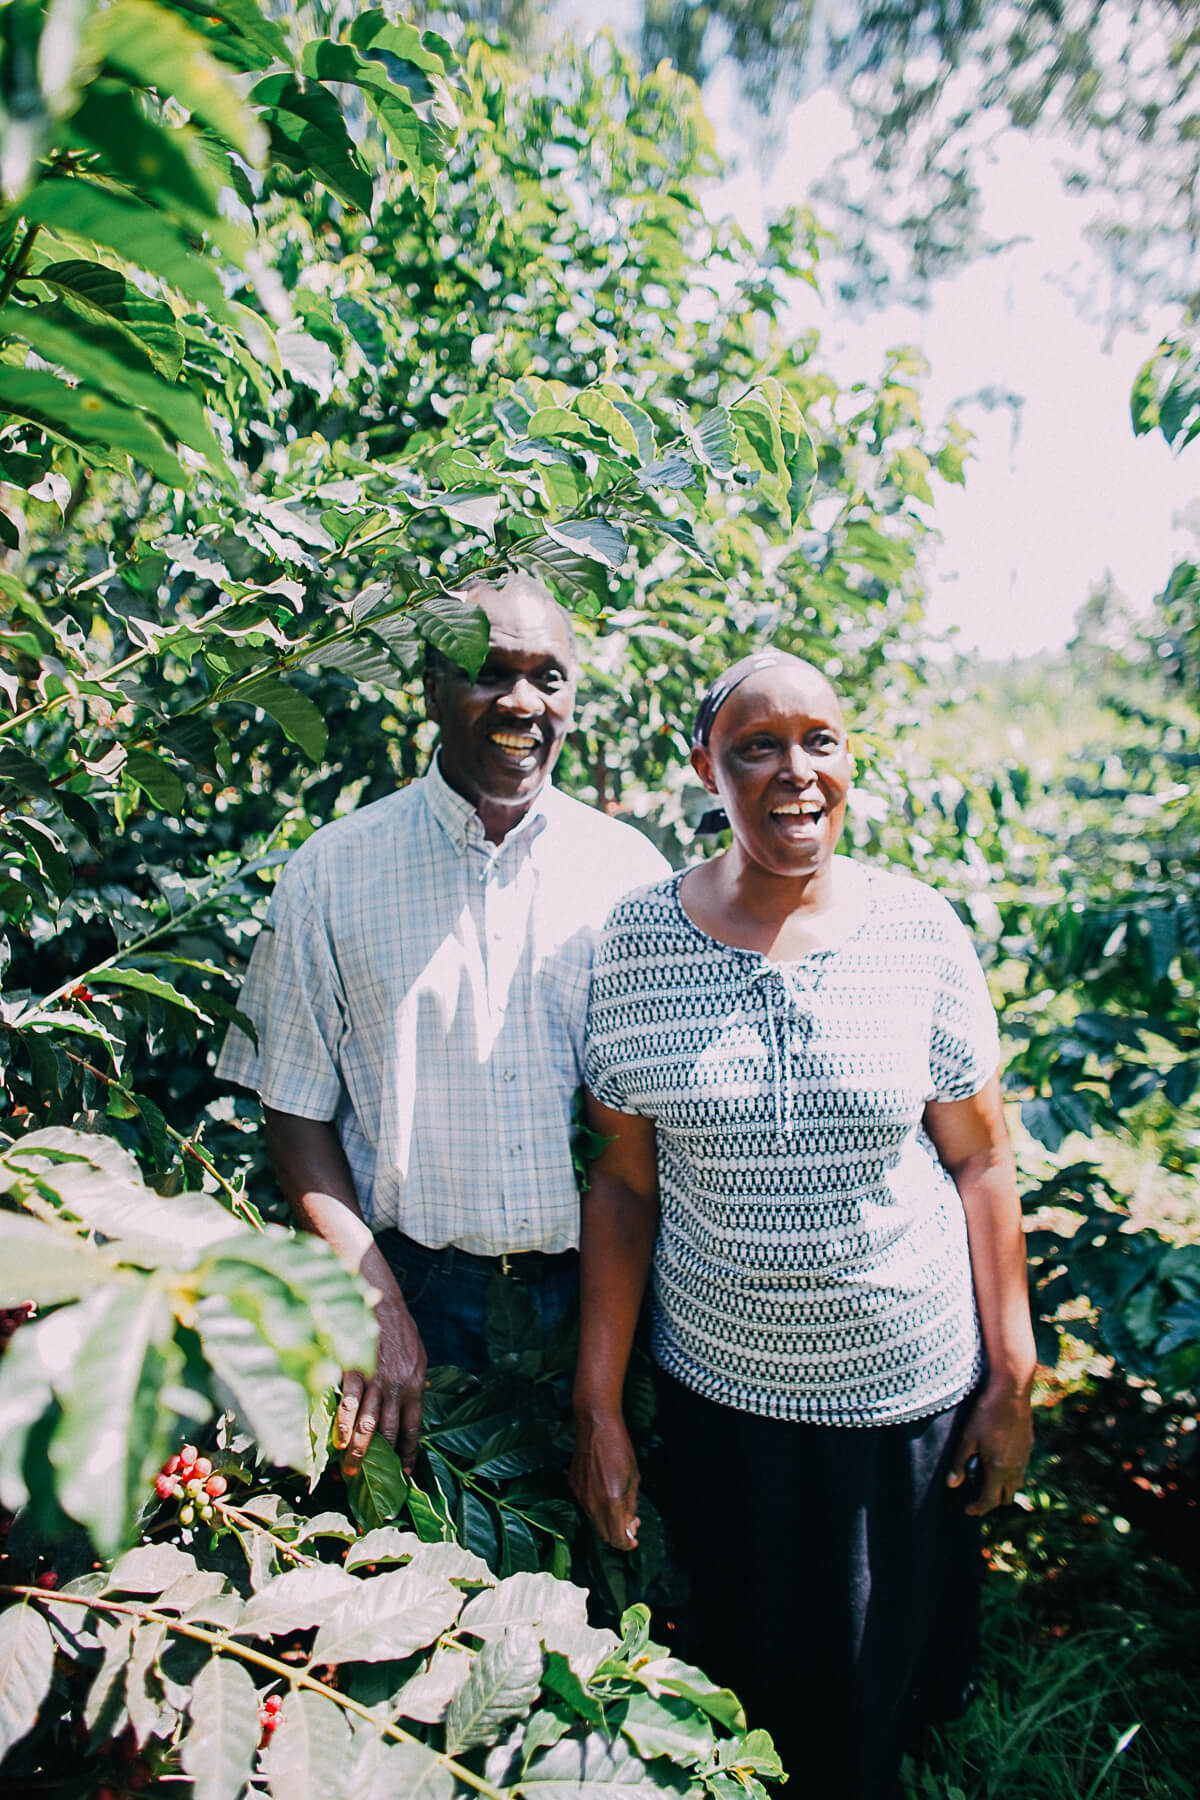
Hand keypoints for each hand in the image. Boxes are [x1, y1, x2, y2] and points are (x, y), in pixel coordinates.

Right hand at [335, 1296, 426, 1476]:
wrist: (381, 1301)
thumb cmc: (399, 1329)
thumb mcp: (418, 1356)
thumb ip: (414, 1383)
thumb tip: (412, 1407)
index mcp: (415, 1385)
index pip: (413, 1428)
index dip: (407, 1453)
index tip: (404, 1474)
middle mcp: (398, 1387)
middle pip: (388, 1433)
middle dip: (378, 1462)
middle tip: (367, 1482)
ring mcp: (376, 1380)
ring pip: (366, 1424)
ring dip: (356, 1451)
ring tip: (348, 1472)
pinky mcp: (355, 1370)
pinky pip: (348, 1403)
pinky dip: (342, 1425)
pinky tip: (336, 1441)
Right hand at [570, 1409, 640, 1550]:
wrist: (596, 1426)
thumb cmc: (620, 1449)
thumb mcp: (634, 1479)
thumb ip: (631, 1506)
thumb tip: (629, 1526)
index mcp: (612, 1502)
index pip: (617, 1539)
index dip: (627, 1543)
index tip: (633, 1539)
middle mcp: (593, 1503)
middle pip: (604, 1535)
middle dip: (617, 1534)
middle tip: (629, 1523)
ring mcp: (580, 1495)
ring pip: (594, 1521)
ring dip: (607, 1521)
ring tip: (618, 1506)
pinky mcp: (573, 1486)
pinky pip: (586, 1505)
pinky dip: (597, 1507)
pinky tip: (605, 1491)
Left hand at [948, 1381, 1033, 1515]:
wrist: (1011, 1393)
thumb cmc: (986, 1414)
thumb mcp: (967, 1438)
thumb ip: (959, 1463)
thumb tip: (952, 1484)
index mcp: (999, 1469)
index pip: (990, 1500)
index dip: (978, 1509)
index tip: (967, 1510)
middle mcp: (1015, 1468)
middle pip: (1007, 1498)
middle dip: (992, 1501)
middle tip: (977, 1494)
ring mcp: (1024, 1458)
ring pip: (1017, 1484)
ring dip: (1003, 1488)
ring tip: (988, 1478)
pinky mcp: (1028, 1447)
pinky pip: (1021, 1469)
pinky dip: (1010, 1473)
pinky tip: (998, 1460)